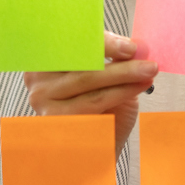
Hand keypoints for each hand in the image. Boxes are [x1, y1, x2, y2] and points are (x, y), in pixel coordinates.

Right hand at [22, 31, 156, 154]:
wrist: (95, 145)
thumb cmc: (102, 107)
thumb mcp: (108, 74)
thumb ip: (116, 57)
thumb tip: (137, 45)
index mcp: (46, 56)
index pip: (70, 38)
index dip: (100, 39)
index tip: (128, 44)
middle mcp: (37, 76)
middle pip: (79, 58)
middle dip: (115, 55)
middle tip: (143, 56)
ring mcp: (42, 98)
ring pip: (88, 79)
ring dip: (123, 73)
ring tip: (148, 71)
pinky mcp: (54, 118)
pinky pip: (92, 100)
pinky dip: (119, 92)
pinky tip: (137, 87)